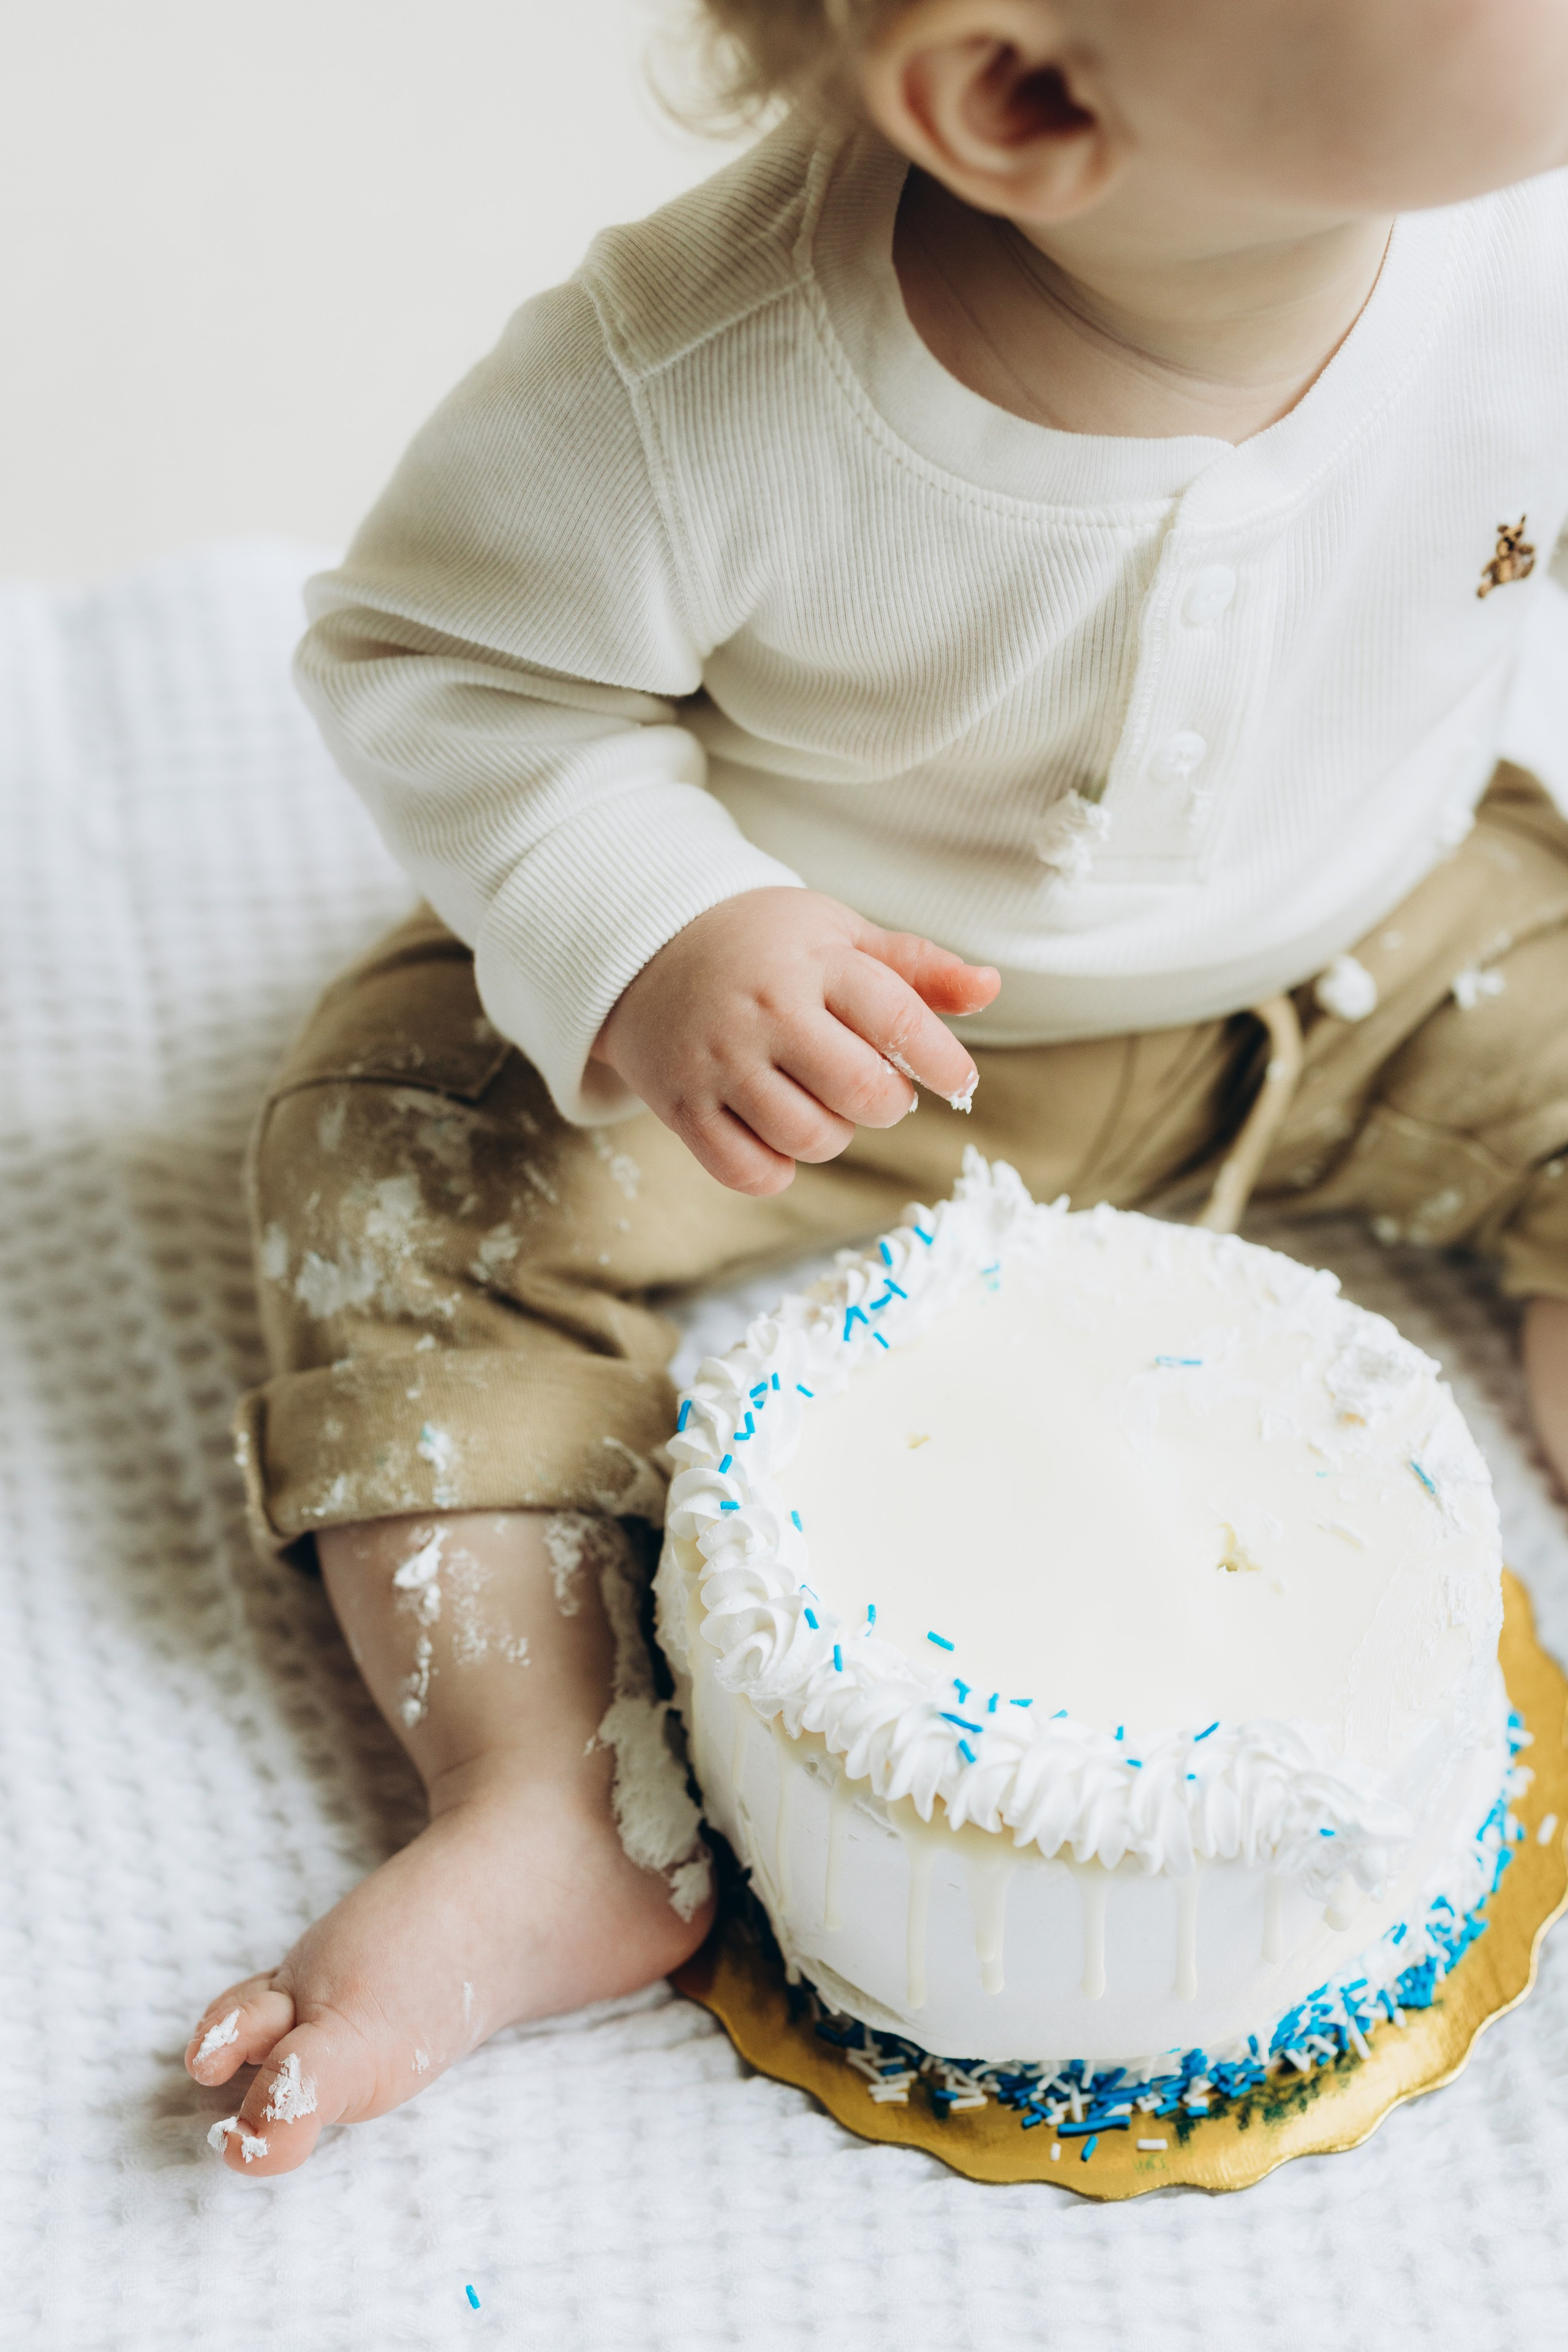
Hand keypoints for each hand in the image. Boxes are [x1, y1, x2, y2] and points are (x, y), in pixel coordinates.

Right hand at [592, 888, 999, 1194]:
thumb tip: (991, 987)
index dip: (943, 1063)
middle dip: (887, 1103)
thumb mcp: (840, 933)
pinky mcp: (682, 1106)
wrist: (646, 946)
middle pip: (862, 1093)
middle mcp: (765, 1013)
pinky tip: (777, 1132)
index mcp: (815, 962)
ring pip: (809, 1139)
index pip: (901, 1021)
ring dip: (834, 1136)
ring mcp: (718, 1063)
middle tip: (876, 1086)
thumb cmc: (765, 944)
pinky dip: (778, 1169)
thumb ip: (916, 966)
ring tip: (821, 1102)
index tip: (956, 1080)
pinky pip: (749, 1172)